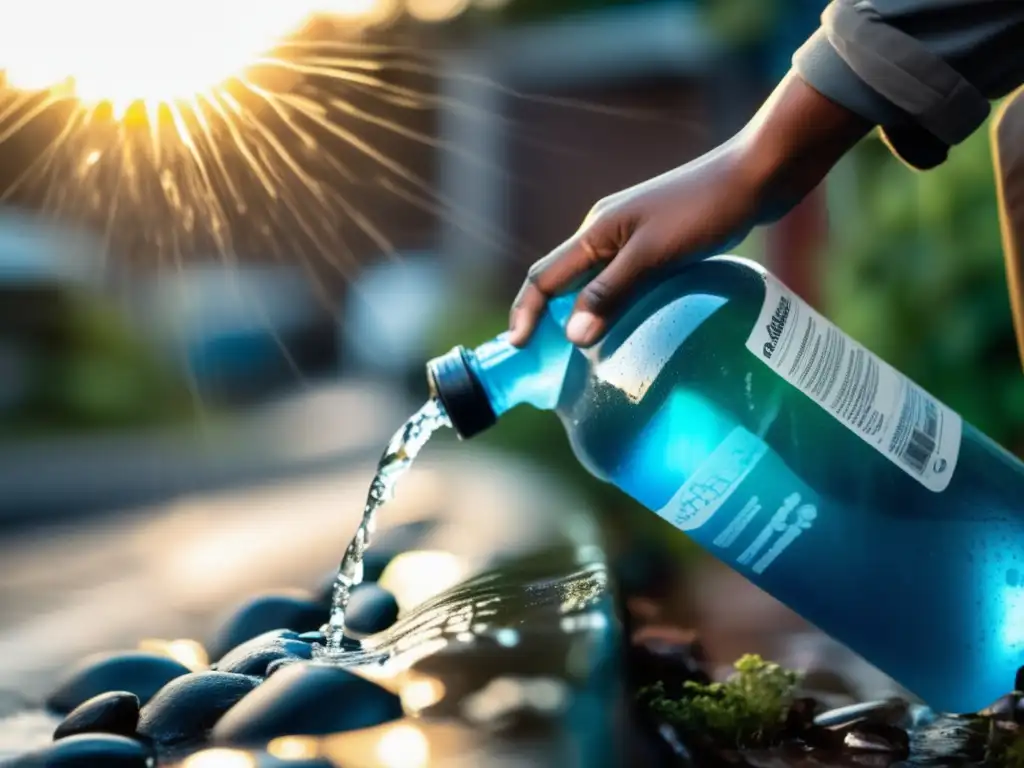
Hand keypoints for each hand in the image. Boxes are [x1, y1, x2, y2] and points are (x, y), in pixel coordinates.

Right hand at [508, 73, 870, 347]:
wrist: (756, 175)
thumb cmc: (705, 209)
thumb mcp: (654, 254)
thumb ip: (612, 293)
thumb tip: (572, 336)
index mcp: (595, 231)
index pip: (542, 277)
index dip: (524, 314)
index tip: (517, 349)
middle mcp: (604, 233)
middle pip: (562, 281)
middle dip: (547, 319)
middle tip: (547, 362)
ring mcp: (631, 237)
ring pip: (593, 283)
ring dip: (583, 315)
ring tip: (585, 356)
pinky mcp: (656, 244)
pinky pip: (622, 282)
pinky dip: (614, 307)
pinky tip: (631, 329)